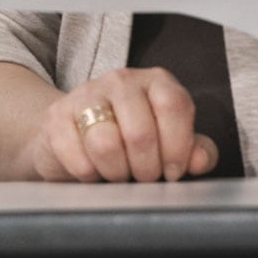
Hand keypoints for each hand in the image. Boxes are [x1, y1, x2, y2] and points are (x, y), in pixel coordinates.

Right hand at [19, 70, 217, 183]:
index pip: (173, 105)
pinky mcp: (57, 116)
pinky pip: (77, 157)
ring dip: (117, 172)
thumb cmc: (133, 141)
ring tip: (119, 173)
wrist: (79, 136)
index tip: (173, 170)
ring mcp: (85, 94)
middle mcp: (121, 80)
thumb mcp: (171, 143)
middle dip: (146, 169)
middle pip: (140, 132)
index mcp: (156, 82)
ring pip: (106, 144)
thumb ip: (194, 151)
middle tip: (144, 176)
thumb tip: (200, 160)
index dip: (177, 146)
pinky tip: (93, 169)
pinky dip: (89, 174)